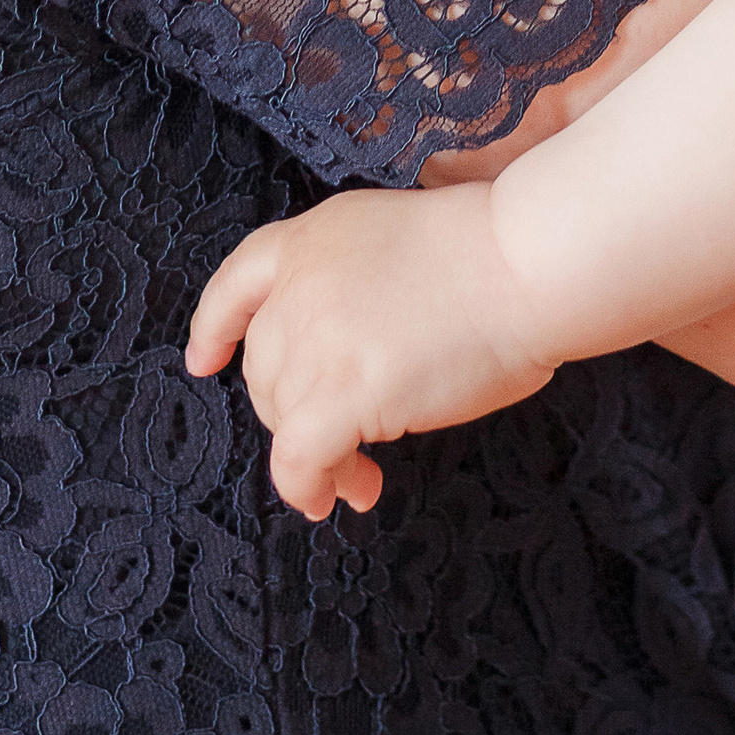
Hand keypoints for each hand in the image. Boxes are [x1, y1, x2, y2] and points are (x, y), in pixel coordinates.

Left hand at [187, 184, 559, 520]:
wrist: (528, 262)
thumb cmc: (495, 256)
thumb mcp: (396, 241)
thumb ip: (353, 284)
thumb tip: (350, 357)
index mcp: (317, 237)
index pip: (240, 279)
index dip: (216, 325)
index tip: (206, 360)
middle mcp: (302, 283)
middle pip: (266, 366)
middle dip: (292, 410)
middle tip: (341, 443)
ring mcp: (317, 337)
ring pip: (283, 417)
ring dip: (314, 455)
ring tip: (359, 475)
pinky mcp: (342, 391)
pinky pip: (300, 459)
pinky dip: (308, 486)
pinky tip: (335, 497)